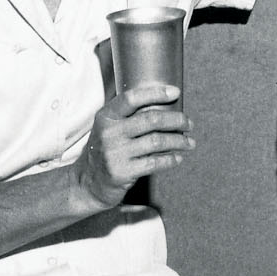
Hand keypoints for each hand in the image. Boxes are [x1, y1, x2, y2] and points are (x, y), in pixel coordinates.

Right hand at [73, 84, 192, 209]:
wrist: (87, 183)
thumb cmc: (105, 152)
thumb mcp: (107, 130)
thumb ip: (127, 117)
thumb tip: (164, 106)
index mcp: (105, 117)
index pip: (132, 98)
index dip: (156, 93)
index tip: (175, 92)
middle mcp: (109, 133)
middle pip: (151, 119)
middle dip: (176, 120)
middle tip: (188, 124)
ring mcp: (115, 153)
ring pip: (157, 141)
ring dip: (179, 141)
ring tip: (189, 143)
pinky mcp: (122, 172)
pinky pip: (155, 162)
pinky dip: (171, 159)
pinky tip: (177, 158)